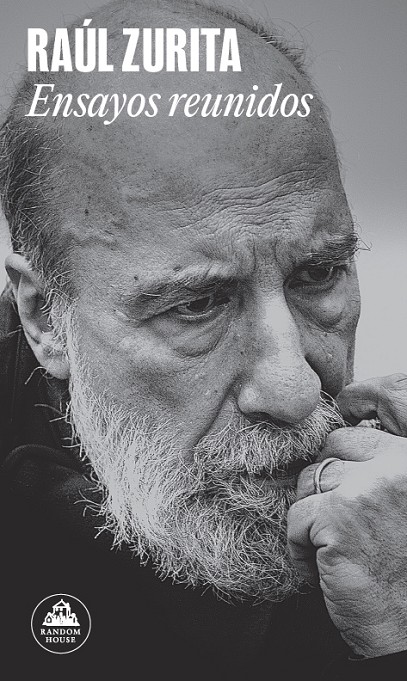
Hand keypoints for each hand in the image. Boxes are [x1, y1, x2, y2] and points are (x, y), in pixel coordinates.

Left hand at [287, 374, 406, 657]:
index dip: (341, 467)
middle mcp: (396, 466)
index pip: (352, 436)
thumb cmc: (402, 566)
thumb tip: (331, 438)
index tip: (343, 496)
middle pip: (327, 454)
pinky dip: (302, 544)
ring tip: (340, 546)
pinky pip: (296, 516)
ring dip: (313, 517)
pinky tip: (330, 563)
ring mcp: (367, 489)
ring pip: (308, 484)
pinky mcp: (338, 517)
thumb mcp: (399, 500)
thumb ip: (377, 466)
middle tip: (343, 526)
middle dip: (325, 488)